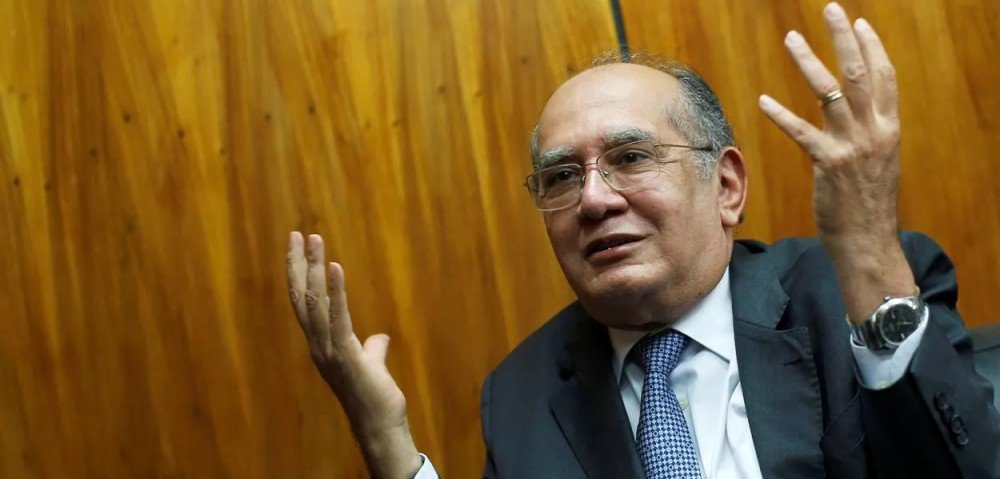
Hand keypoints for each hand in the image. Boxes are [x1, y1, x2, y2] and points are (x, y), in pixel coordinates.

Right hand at [286, 232, 421, 477]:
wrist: (379, 425)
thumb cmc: (375, 398)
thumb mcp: (372, 365)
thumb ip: (372, 349)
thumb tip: (379, 338)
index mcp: (322, 344)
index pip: (305, 302)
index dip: (299, 274)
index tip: (299, 247)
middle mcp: (318, 345)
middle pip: (302, 297)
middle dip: (298, 264)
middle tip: (297, 233)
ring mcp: (329, 350)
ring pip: (314, 302)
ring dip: (313, 269)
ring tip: (314, 240)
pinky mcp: (346, 354)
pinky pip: (338, 317)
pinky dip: (335, 291)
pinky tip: (334, 268)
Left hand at [759, 2, 899, 240]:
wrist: (868, 240)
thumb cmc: (867, 203)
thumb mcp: (878, 162)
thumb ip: (869, 133)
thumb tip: (856, 113)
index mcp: (889, 128)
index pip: (885, 77)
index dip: (872, 47)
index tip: (860, 23)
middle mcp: (875, 131)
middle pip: (860, 73)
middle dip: (844, 38)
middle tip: (831, 10)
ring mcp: (853, 146)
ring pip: (831, 92)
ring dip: (809, 62)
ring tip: (792, 39)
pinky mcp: (829, 164)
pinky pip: (802, 132)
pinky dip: (781, 114)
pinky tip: (763, 100)